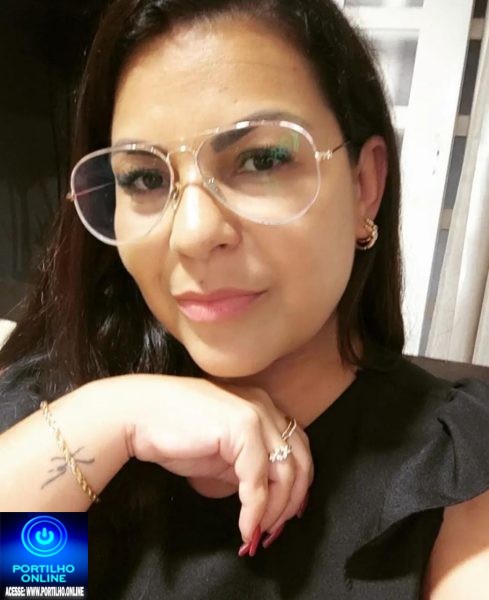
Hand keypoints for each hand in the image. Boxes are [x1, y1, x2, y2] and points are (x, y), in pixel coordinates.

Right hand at [118, 374, 313, 544]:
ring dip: (274, 511)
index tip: (283, 516)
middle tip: (273, 531)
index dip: (297, 487)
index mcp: (262, 408)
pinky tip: (245, 528)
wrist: (138, 414)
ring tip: (257, 533)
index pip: (298, 450)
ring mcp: (256, 414)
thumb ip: (246, 466)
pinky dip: (254, 510)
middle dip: (291, 503)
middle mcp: (265, 406)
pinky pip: (258, 479)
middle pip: (301, 461)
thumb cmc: (173, 432)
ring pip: (285, 473)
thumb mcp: (221, 451)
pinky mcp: (242, 427)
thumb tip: (265, 501)